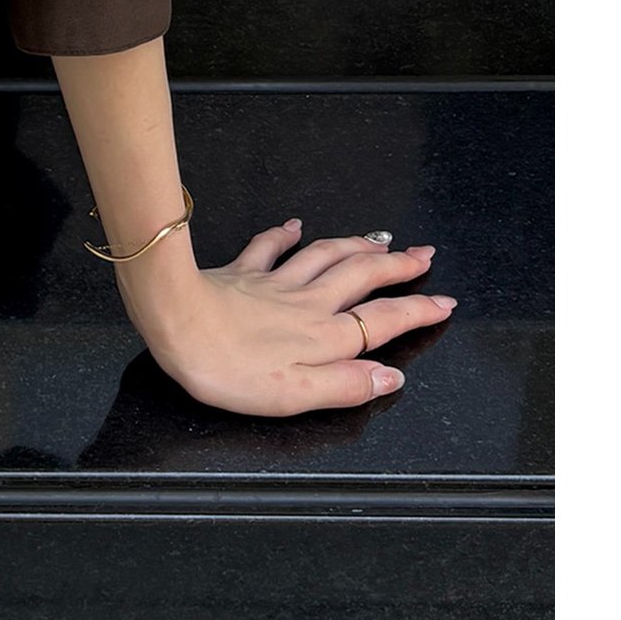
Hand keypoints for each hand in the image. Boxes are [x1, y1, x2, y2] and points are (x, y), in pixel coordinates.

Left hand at [117, 221, 455, 416]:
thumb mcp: (294, 395)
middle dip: (397, 266)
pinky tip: (296, 225)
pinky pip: (269, 247)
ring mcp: (273, 283)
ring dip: (356, 245)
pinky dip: (286, 234)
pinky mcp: (240, 272)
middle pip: (361, 276)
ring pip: (325, 256)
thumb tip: (391, 377)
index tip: (446, 302)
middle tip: (424, 254)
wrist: (174, 321)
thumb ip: (346, 386)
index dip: (417, 312)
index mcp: (322, 337)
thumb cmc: (229, 369)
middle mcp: (306, 304)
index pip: (382, 322)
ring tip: (381, 238)